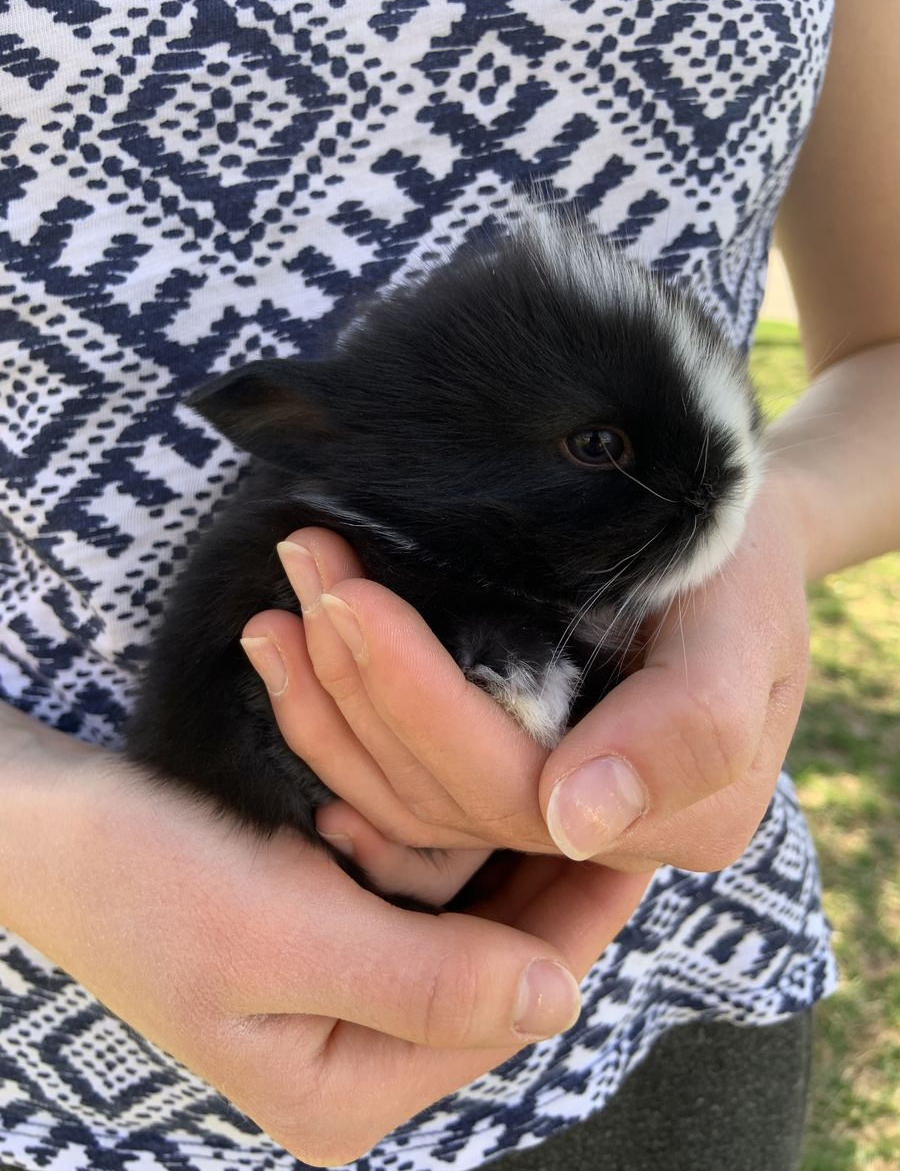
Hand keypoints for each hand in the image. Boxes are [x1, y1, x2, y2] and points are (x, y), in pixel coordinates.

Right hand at [0, 707, 648, 1165]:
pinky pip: (420, 897)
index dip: (578, 923)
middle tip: (613, 803)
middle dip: (549, 884)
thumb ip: (422, 982)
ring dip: (508, 858)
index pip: (504, 1007)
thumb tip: (557, 1001)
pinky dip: (455, 847)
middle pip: (493, 968)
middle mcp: (345, 1060)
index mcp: (341, 1089)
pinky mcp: (321, 940)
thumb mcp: (280, 935)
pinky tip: (491, 795)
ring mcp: (335, 998)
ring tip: (571, 790)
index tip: (636, 840)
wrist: (46, 822)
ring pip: (466, 927)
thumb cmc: (142, 876)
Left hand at [242, 469, 808, 889]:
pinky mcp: (496, 778)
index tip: (351, 599)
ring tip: (281, 605)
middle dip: (361, 680)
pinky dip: (333, 726)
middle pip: (444, 794)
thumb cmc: (743, 563)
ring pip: (407, 796)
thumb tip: (575, 821)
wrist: (726, 545)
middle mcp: (598, 837)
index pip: (515, 788)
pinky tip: (284, 664)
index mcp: (677, 817)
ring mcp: (541, 813)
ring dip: (329, 700)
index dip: (420, 702)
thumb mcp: (744, 623)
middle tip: (308, 565)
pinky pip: (398, 786)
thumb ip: (692, 728)